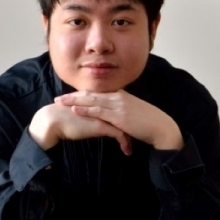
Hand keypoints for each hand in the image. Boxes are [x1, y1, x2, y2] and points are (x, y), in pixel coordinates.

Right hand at [28, 102, 132, 154]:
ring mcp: (104, 115)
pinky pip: (119, 135)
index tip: (131, 128)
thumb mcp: (82, 115)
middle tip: (138, 136)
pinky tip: (127, 152)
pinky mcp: (102, 126)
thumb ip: (91, 116)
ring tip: (132, 147)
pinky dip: (125, 143)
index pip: (119, 109)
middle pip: (126, 116)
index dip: (126, 119)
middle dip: (133, 128)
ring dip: (131, 137)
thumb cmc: (64, 118)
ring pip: (125, 125)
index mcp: (100, 102)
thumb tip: (96, 122)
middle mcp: (104, 106)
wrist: (53, 120)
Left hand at [55, 90, 183, 150]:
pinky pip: (99, 112)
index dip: (81, 94)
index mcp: (121, 95)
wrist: (160, 127)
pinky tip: (75, 110)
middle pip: (91, 94)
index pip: (97, 92)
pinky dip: (85, 110)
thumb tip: (113, 116)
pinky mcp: (119, 116)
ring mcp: (118, 105)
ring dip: (74, 102)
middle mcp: (118, 97)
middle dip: (73, 96)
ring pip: (92, 101)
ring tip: (61, 103)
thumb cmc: (148, 122)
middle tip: (59, 98)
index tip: (69, 96)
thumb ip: (122, 111)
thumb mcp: (133, 112)